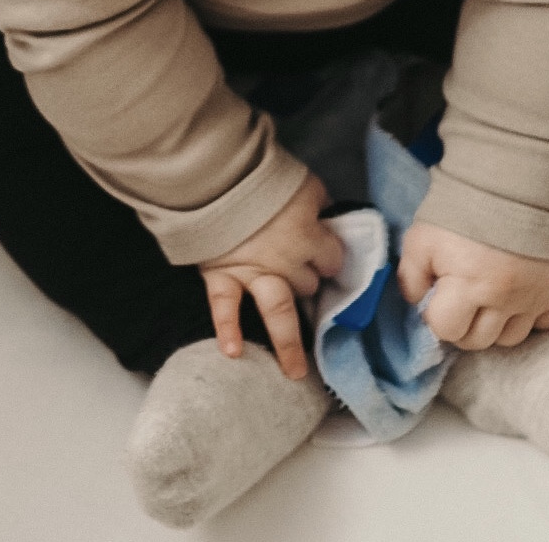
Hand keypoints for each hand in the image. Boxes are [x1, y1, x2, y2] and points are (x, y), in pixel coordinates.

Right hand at [197, 172, 343, 380]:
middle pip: (308, 284)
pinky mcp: (221, 275)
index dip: (330, 255)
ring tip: (296, 373)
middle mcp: (286, 263)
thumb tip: (328, 215)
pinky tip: (234, 354)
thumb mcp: (305, 181)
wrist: (216, 173)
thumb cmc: (264, 174)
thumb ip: (319, 204)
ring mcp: (253, 273)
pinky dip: (227, 330)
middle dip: (308, 282)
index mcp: (310, 238)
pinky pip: (224, 308)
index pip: (332, 258)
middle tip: (305, 282)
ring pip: (278, 310)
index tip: (326, 254)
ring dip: (288, 342)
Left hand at [396, 220, 548, 349]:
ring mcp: (532, 297)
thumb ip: (411, 276)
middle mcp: (503, 299)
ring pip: (509, 339)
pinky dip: (528, 319)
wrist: (510, 180)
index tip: (435, 296)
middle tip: (457, 299)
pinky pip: (543, 323)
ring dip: (492, 326)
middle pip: (477, 340)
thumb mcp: (421, 238)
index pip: (446, 329)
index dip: (435, 315)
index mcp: (469, 286)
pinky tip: (514, 301)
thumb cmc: (462, 208)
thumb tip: (416, 302)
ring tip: (483, 301)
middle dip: (461, 325)